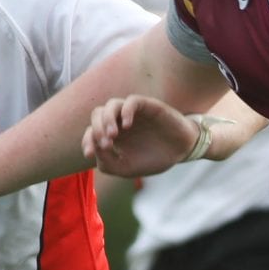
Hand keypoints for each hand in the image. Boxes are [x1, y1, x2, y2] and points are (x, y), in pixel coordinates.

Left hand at [82, 96, 197, 176]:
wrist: (181, 152)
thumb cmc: (155, 158)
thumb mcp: (128, 168)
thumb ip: (108, 163)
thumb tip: (95, 149)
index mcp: (113, 135)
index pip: (91, 131)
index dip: (87, 141)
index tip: (89, 154)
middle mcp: (120, 121)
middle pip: (97, 114)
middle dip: (97, 130)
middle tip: (107, 145)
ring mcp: (133, 113)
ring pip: (111, 105)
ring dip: (107, 119)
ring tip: (113, 135)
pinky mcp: (147, 106)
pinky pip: (131, 101)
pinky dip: (126, 111)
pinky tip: (127, 126)